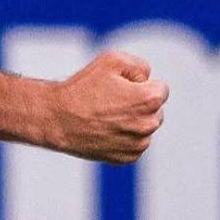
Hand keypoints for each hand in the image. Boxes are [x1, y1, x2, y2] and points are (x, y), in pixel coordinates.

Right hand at [44, 51, 166, 164]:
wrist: (58, 119)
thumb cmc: (83, 88)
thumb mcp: (111, 60)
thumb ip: (140, 66)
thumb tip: (148, 81)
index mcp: (149, 100)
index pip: (161, 89)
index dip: (139, 84)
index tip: (120, 87)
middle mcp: (148, 125)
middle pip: (156, 109)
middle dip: (140, 103)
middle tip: (111, 101)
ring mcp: (138, 144)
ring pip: (145, 127)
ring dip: (133, 121)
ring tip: (106, 115)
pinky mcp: (127, 159)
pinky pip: (135, 143)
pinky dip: (125, 137)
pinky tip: (105, 129)